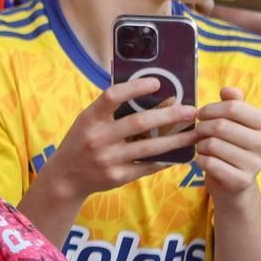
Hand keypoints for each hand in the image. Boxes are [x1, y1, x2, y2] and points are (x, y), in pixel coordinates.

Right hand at [39, 79, 200, 199]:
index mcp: (90, 119)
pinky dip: (165, 160)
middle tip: (191, 110)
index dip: (135, 87)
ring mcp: (108, 159)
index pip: (112, 97)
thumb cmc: (81, 142)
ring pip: (150, 147)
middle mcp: (98, 138)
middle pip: (139, 123)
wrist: (65, 177)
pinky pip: (147, 166)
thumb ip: (112, 110)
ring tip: (195, 133)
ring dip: (176, 140)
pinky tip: (180, 154)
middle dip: (169, 115)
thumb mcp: (87, 122)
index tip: (157, 82)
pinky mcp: (117, 177)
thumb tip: (151, 94)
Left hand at [194, 86, 260, 199]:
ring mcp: (256, 164)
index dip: (210, 109)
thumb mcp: (235, 122)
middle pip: (220, 126)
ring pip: (212, 144)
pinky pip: (209, 163)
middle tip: (198, 131)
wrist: (234, 182)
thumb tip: (227, 90)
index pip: (233, 107)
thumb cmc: (231, 145)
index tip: (201, 114)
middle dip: (202, 127)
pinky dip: (200, 159)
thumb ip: (232, 103)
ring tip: (203, 147)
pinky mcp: (241, 181)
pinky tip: (204, 160)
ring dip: (199, 144)